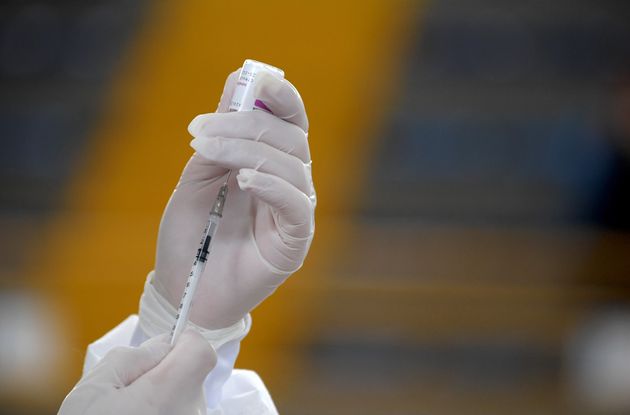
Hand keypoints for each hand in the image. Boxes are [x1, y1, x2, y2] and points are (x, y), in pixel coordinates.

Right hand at [58, 329, 215, 414]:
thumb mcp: (94, 388)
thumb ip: (132, 357)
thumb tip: (162, 344)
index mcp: (169, 394)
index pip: (201, 351)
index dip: (182, 343)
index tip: (159, 352)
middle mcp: (191, 413)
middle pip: (191, 376)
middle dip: (165, 374)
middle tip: (129, 393)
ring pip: (185, 399)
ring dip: (164, 400)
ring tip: (130, 414)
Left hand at [153, 69, 314, 328]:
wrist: (186, 290)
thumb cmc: (191, 236)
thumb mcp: (197, 178)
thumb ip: (218, 140)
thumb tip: (234, 87)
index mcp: (270, 164)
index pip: (289, 122)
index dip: (279, 96)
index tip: (253, 78)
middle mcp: (289, 183)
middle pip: (290, 139)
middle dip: (247, 125)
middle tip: (202, 128)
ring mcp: (294, 211)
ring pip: (292, 166)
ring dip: (249, 151)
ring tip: (211, 152)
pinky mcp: (295, 240)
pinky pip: (296, 204)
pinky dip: (271, 185)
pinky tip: (243, 180)